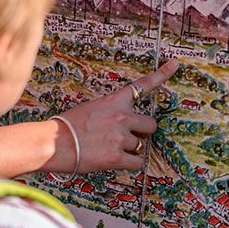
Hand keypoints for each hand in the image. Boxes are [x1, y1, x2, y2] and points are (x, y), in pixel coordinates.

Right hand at [49, 59, 178, 172]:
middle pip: (151, 124)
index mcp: (114, 101)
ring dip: (130, 148)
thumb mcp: (89, 109)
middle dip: (142, 131)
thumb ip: (109, 113)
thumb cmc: (66, 126)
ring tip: (109, 148)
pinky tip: (114, 160)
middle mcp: (122, 117)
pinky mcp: (117, 157)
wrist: (53, 143)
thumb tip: (119, 124)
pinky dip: (129, 163)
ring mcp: (121, 138)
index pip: (142, 85)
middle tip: (127, 135)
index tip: (175, 64)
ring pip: (141, 145)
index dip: (162, 74)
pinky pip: (136, 162)